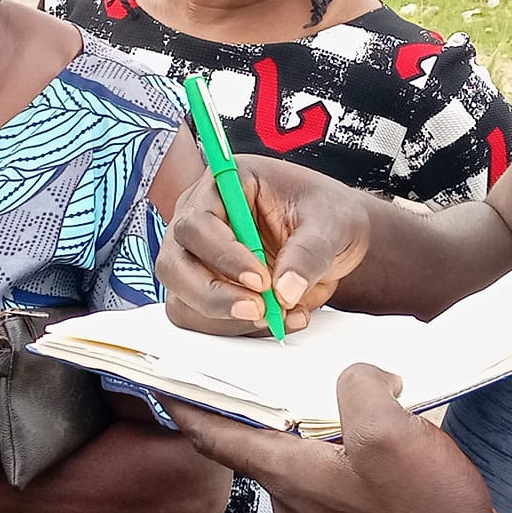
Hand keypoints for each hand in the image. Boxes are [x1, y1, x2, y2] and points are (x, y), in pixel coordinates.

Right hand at [159, 157, 372, 336]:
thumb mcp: (330, 223)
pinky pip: (201, 319)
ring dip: (225, 318)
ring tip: (277, 315)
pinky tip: (275, 320)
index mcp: (226, 183)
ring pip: (182, 298)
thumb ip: (309, 252)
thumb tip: (285, 290)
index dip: (222, 255)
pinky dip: (235, 329)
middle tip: (259, 309)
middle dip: (214, 295)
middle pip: (175, 264)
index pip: (199, 222)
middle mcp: (202, 217)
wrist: (336, 240)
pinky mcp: (207, 288)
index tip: (259, 279)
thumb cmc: (328, 215)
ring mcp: (199, 256)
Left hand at [163, 365, 509, 512]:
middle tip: (262, 358)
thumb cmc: (425, 508)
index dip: (187, 408)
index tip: (163, 382)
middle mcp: (296, 503)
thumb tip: (360, 380)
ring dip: (311, 420)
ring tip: (336, 382)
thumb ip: (357, 388)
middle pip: (261, 443)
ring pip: (303, 455)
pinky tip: (375, 424)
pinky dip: (339, 442)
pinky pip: (332, 472)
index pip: (218, 440)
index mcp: (290, 478)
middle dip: (260, 403)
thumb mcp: (388, 430)